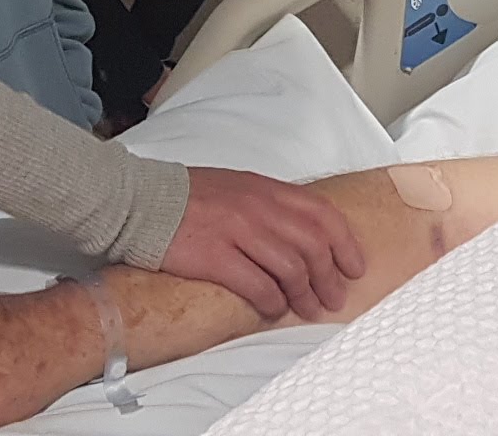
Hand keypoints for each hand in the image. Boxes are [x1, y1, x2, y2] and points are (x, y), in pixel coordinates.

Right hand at [164, 167, 365, 321]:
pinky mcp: (215, 257)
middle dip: (329, 277)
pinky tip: (273, 309)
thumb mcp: (240, 188)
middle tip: (334, 298)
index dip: (345, 243)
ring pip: (291, 268)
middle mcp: (258, 208)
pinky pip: (257, 285)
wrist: (143, 202)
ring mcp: (238, 232)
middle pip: (313, 246)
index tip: (354, 266)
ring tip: (307, 309)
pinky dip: (271, 302)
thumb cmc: (190, 198)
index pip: (322, 214)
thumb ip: (271, 206)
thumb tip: (302, 236)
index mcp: (267, 190)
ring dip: (304, 294)